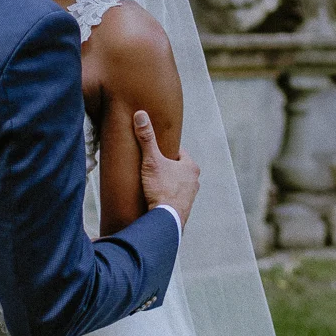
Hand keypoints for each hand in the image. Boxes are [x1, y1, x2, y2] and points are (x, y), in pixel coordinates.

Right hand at [133, 110, 199, 228]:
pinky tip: (155, 197)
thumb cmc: (162, 189)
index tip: (153, 150)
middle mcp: (195, 181)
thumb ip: (146, 138)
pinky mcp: (183, 209)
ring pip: (176, 183)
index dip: (164, 150)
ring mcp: (190, 196)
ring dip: (166, 182)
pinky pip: (174, 197)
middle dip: (165, 167)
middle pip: (177, 168)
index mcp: (191, 167)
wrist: (166, 220)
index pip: (177, 152)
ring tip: (151, 182)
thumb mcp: (152, 161)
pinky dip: (166, 195)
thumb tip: (140, 115)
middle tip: (149, 166)